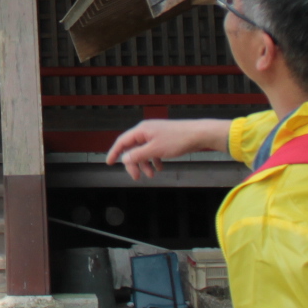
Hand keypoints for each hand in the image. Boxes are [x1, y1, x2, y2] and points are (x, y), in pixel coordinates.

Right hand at [104, 118, 228, 181]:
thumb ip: (138, 155)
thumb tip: (124, 158)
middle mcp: (146, 131)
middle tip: (136, 177)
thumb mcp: (155, 150)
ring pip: (144, 151)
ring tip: (152, 175)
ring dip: (145, 164)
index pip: (122, 141)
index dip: (114, 152)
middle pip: (133, 148)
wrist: (198, 134)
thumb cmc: (176, 140)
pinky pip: (153, 151)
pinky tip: (160, 167)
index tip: (109, 163)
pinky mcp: (164, 139)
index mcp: (141, 131)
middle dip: (134, 164)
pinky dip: (154, 160)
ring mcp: (155, 135)